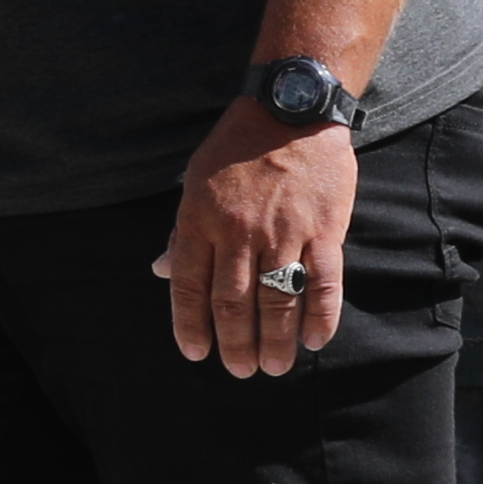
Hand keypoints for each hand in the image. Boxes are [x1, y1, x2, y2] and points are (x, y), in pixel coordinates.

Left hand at [159, 106, 356, 374]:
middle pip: (234, 301)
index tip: (195, 354)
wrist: (290, 112)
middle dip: (236, 343)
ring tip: (275, 367)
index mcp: (199, 221)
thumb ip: (180, 233)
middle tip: (241, 371)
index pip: (189, 285)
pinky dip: (321, 316)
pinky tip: (315, 340)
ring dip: (277, 340)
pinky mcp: (324, 230)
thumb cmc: (234, 149)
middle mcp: (239, 232)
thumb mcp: (193, 184)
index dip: (190, 324)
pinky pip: (325, 282)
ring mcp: (283, 233)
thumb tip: (158, 272)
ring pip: (278, 299)